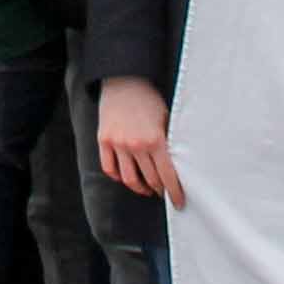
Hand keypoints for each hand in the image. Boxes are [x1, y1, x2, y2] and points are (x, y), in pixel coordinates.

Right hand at [96, 76, 184, 209]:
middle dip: (160, 190)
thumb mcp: (166, 118)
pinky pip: (110, 168)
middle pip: (150, 179)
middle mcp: (136, 145)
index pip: (167, 175)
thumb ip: (170, 141)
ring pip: (129, 179)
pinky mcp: (104, 141)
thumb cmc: (149, 99)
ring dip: (140, 188)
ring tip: (147, 189)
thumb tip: (178, 164)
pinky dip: (119, 177)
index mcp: (155, 140)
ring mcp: (118, 144)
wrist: (124, 80)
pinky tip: (127, 177)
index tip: (179, 202)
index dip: (174, 192)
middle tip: (165, 193)